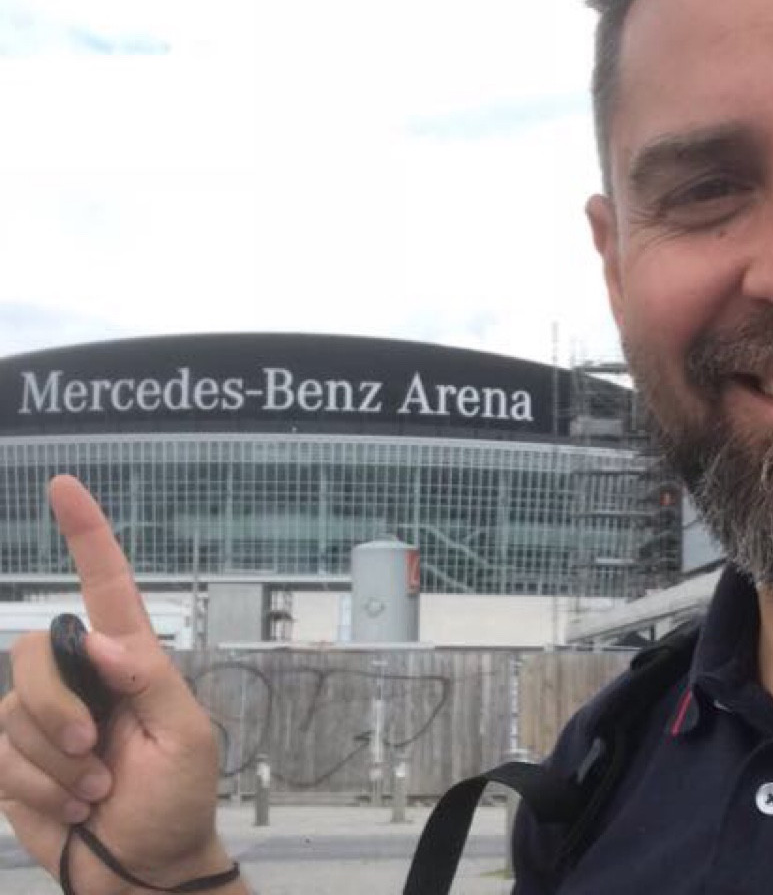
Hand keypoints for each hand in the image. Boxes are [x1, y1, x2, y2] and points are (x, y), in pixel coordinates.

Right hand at [0, 476, 242, 893]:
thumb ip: (150, 681)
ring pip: (13, 709)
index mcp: (133, 660)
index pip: (107, 584)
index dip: (86, 533)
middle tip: (95, 754)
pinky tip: (68, 805)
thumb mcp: (186, 738)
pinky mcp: (14, 759)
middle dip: (57, 709)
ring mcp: (44, 717)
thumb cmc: (177, 799)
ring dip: (51, 762)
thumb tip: (100, 639)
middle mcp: (83, 677)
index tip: (64, 485)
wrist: (141, 868)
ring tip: (94, 788)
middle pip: (36, 652)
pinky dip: (32, 788)